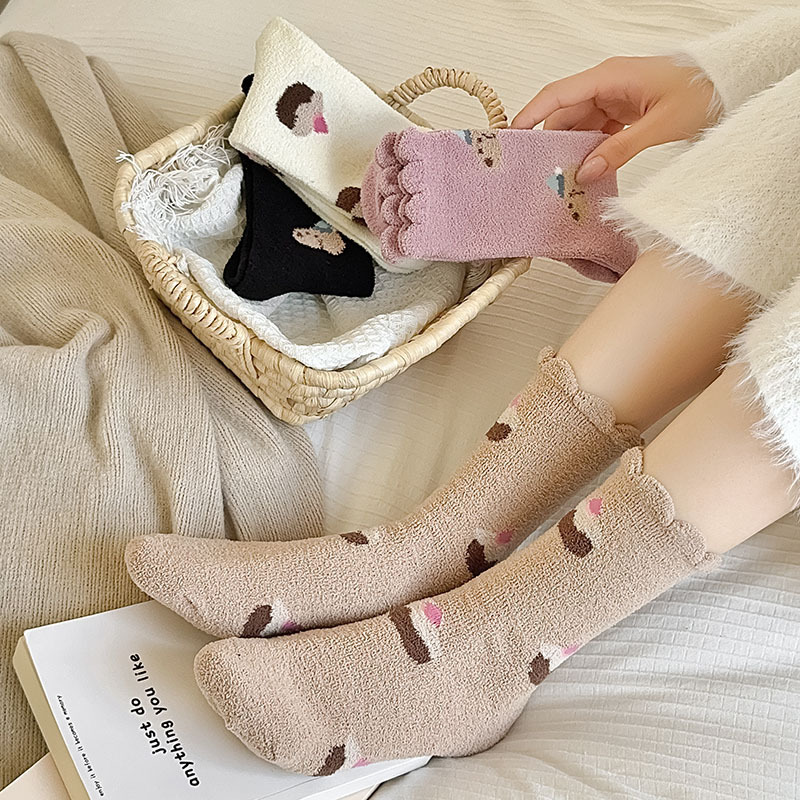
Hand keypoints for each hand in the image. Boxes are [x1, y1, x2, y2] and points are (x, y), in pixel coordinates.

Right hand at [510, 56, 720, 181]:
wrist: (733, 86)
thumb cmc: (702, 92)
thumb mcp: (660, 125)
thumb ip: (619, 150)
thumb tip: (584, 173)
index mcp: (610, 76)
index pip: (557, 95)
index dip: (530, 116)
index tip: (509, 138)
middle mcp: (607, 85)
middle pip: (564, 115)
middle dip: (550, 143)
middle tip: (538, 173)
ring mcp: (615, 99)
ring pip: (579, 127)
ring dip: (571, 152)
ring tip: (563, 178)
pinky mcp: (623, 113)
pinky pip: (596, 133)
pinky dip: (590, 152)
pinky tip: (587, 172)